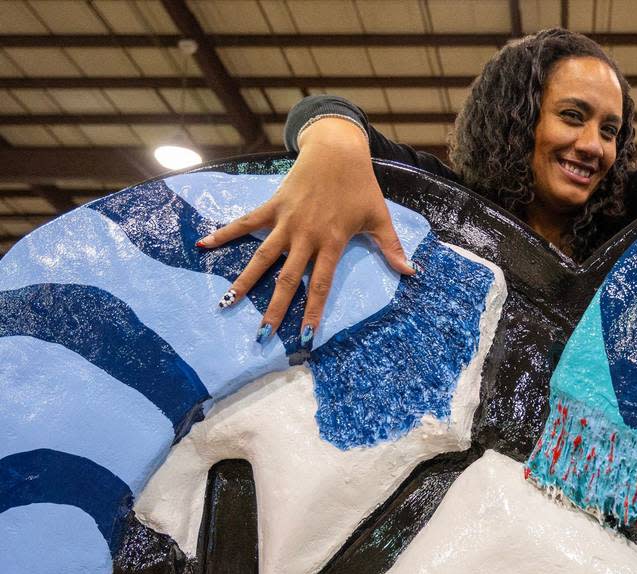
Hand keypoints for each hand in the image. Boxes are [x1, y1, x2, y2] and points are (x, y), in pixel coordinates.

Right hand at [198, 117, 414, 346]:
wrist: (337, 151)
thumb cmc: (360, 186)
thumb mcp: (379, 217)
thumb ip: (391, 247)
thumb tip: (410, 272)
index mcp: (331, 242)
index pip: (320, 285)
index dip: (312, 312)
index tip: (305, 337)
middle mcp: (305, 236)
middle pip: (287, 279)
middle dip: (274, 309)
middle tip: (262, 335)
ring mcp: (286, 221)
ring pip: (262, 257)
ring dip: (244, 280)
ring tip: (226, 303)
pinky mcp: (273, 206)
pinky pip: (246, 223)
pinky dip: (224, 233)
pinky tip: (203, 246)